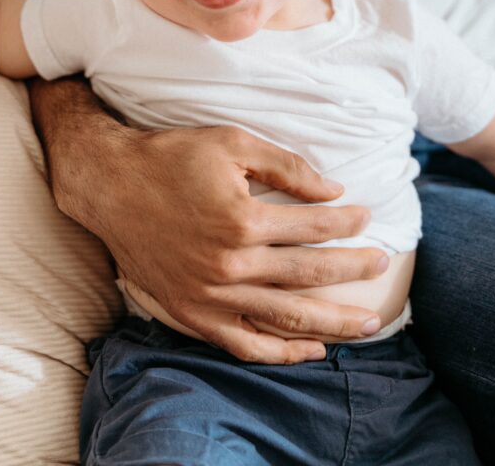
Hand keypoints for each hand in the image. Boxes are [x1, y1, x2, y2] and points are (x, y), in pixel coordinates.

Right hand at [38, 89, 387, 362]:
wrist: (110, 184)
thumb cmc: (172, 157)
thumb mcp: (232, 142)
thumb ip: (287, 167)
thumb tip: (335, 188)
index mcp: (241, 220)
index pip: (312, 227)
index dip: (346, 222)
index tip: (368, 216)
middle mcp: (229, 264)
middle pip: (308, 274)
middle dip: (353, 270)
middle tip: (383, 265)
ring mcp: (209, 296)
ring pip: (285, 317)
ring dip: (333, 322)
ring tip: (368, 323)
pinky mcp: (191, 314)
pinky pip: (244, 344)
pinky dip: (281, 351)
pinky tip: (313, 349)